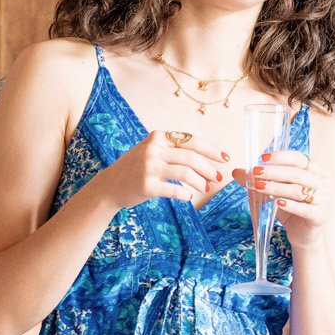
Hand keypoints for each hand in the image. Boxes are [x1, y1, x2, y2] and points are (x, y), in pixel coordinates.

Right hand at [84, 130, 226, 212]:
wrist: (110, 186)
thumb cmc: (135, 168)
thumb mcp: (151, 150)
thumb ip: (173, 149)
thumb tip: (206, 158)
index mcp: (157, 137)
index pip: (190, 141)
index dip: (210, 150)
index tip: (224, 158)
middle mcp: (153, 150)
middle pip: (191, 157)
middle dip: (208, 168)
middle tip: (216, 178)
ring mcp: (148, 168)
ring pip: (185, 173)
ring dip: (199, 182)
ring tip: (205, 188)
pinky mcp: (146, 186)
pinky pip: (174, 190)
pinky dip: (185, 194)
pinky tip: (187, 196)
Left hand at [234, 148, 329, 246]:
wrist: (302, 233)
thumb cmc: (289, 207)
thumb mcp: (272, 191)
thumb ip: (258, 180)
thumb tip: (236, 172)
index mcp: (313, 170)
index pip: (298, 158)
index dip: (281, 157)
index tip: (262, 158)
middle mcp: (321, 182)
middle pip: (296, 173)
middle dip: (273, 172)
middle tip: (255, 173)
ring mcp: (323, 199)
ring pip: (299, 190)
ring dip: (277, 188)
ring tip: (259, 187)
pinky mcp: (320, 216)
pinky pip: (305, 209)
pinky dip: (291, 205)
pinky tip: (277, 203)